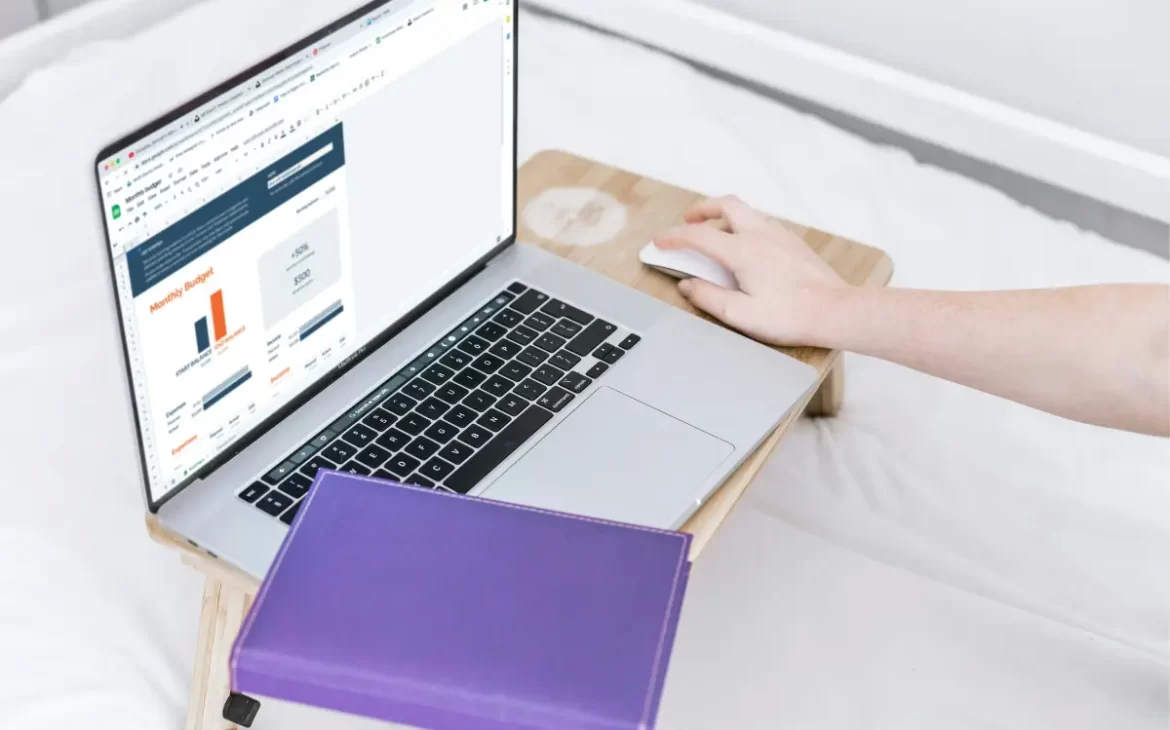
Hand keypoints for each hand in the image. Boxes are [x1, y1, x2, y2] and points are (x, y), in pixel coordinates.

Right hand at [653, 196, 847, 345]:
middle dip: (702, 209)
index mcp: (743, 251)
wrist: (836, 311)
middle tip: (687, 221)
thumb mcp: (740, 314)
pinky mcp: (794, 244)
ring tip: (714, 234)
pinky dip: (744, 225)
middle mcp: (761, 235)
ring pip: (747, 211)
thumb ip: (708, 297)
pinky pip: (763, 223)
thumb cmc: (791, 316)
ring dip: (724, 216)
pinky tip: (745, 247)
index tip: (660, 243)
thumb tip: (688, 285)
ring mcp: (780, 236)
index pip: (698, 235)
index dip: (674, 238)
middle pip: (726, 204)